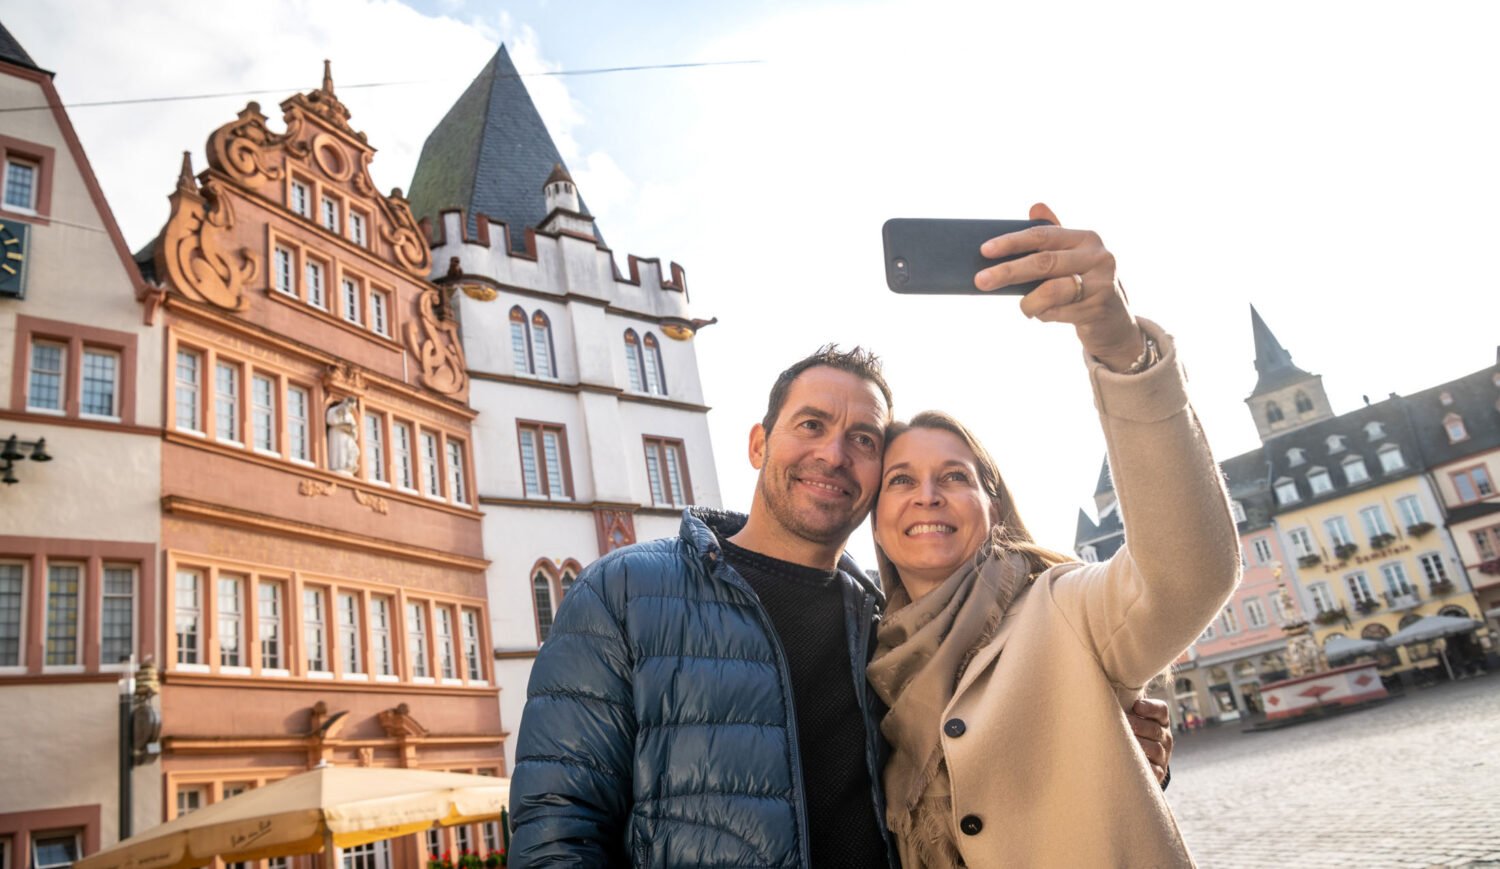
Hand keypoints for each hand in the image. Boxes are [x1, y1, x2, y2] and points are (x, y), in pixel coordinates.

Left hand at [975, 203, 1143, 371]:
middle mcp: (1097, 256)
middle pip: (1043, 262)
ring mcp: (1101, 282)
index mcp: (1086, 238)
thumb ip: (1053, 235)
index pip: (1043, 235)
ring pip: (1050, 291)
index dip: (1012, 241)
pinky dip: (1044, 314)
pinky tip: (1044, 315)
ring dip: (1029, 302)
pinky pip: (1058, 311)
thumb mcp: (1070, 258)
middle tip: (980, 281)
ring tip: (1025, 308)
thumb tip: (1035, 206)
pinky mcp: (1099, 307)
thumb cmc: (1083, 284)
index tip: (984, 250)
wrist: (1114, 321)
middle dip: (1007, 272)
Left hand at [1128, 697, 1173, 785]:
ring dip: (1138, 745)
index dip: (1150, 707)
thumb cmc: (1127, 733)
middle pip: (1155, 729)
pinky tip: (1129, 761)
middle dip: (1137, 725)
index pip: (1161, 710)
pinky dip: (1142, 765)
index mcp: (1159, 721)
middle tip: (1121, 723)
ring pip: (1155, 748)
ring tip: (1120, 742)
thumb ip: (1124, 704)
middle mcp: (1164, 737)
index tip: (1136, 706)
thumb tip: (1106, 688)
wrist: (1138, 764)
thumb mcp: (1129, 718)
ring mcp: (1163, 755)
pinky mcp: (1159, 772)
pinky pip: (1154, 769)